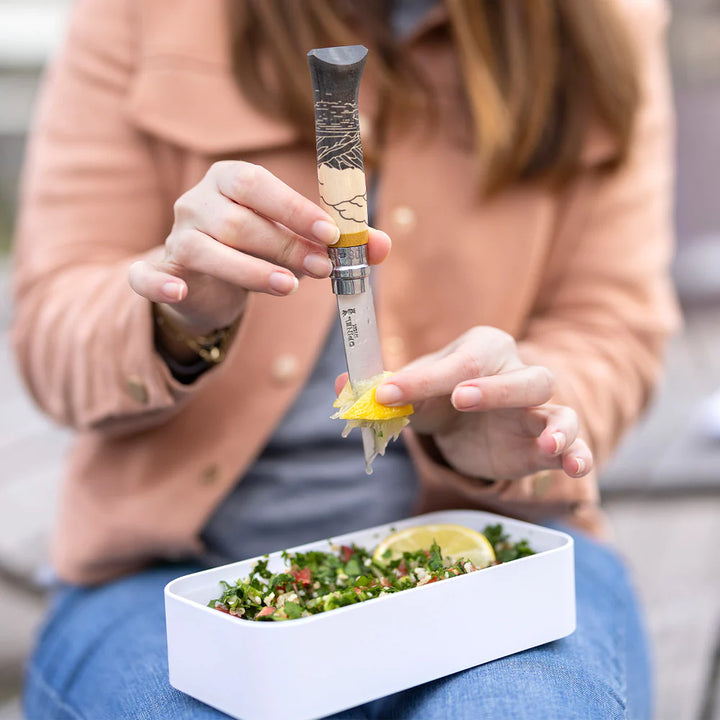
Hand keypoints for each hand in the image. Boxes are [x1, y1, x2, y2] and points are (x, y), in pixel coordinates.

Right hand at [129, 161, 390, 336]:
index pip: (259, 186)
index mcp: (229, 180)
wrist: (207, 280)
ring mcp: (173, 237)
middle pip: (238, 222)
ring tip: (290, 287)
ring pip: (204, 249)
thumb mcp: (297, 241)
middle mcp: (196, 202)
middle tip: (324, 269)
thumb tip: (382, 246)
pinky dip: (160, 284)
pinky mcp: (157, 270)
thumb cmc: (257, 250)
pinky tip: (182, 293)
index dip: (294, 209)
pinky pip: (145, 276)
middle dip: (286, 247)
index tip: (331, 233)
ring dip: (250, 270)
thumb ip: (336, 241)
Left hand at [370, 327, 592, 480]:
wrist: (465, 425)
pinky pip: (573, 443)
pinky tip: (574, 466)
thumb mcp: (411, 392)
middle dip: (494, 389)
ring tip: (547, 443)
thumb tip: (343, 385)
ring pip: (556, 406)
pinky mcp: (545, 442)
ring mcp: (537, 408)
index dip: (422, 378)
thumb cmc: (439, 398)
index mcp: (481, 349)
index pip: (460, 361)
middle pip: (522, 376)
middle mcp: (516, 371)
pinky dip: (577, 453)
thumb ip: (383, 388)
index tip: (386, 395)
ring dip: (555, 424)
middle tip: (460, 399)